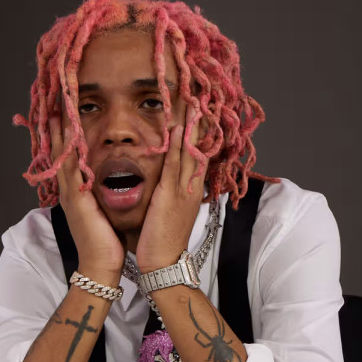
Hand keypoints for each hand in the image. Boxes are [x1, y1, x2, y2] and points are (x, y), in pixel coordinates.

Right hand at [50, 114, 124, 279]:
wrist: (100, 266)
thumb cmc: (106, 243)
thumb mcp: (104, 213)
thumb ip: (105, 196)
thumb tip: (115, 182)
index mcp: (77, 193)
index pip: (69, 157)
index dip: (67, 134)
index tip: (67, 112)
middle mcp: (69, 190)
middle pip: (60, 151)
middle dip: (59, 126)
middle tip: (57, 100)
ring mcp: (70, 194)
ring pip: (63, 155)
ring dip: (60, 131)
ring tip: (59, 107)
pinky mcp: (76, 199)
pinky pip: (71, 167)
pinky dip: (68, 149)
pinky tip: (70, 132)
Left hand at [136, 105, 208, 272]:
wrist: (163, 263)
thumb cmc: (162, 241)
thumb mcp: (168, 212)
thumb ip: (167, 194)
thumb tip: (163, 180)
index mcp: (190, 191)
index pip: (197, 155)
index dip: (198, 134)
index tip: (197, 112)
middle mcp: (191, 187)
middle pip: (199, 149)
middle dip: (200, 123)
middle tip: (200, 97)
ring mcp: (184, 191)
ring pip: (190, 152)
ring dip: (192, 127)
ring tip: (193, 103)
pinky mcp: (171, 196)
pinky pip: (175, 166)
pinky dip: (177, 146)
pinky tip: (177, 128)